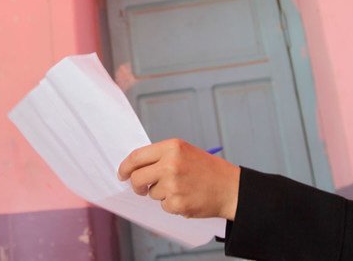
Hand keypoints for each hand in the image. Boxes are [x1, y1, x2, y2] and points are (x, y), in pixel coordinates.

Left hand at [117, 139, 239, 219]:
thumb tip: (134, 168)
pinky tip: (187, 197)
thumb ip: (161, 157)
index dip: (125, 167)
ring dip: (161, 194)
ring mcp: (174, 185)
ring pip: (151, 193)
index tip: (122, 174)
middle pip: (137, 178)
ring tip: (181, 188)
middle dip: (136, 185)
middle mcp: (171, 164)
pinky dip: (172, 205)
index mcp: (172, 147)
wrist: (230, 188)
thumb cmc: (207, 170)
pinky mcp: (177, 203)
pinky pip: (163, 206)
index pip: (137, 157)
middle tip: (141, 188)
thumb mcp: (184, 152)